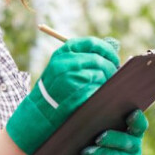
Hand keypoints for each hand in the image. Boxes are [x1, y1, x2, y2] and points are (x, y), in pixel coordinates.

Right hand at [6, 37, 118, 154]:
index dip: (107, 50)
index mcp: (63, 52)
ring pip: (100, 75)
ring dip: (105, 81)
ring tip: (102, 86)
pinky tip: (95, 95)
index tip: (113, 58)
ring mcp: (69, 79)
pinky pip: (97, 89)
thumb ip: (86, 55)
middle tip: (113, 74)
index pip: (92, 43)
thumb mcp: (65, 65)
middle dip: (110, 67)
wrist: (40, 111)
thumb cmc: (56, 87)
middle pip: (98, 60)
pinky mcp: (75, 94)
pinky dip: (100, 92)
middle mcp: (65, 63)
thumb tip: (114, 46)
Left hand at [55, 109, 147, 154]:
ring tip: (84, 152)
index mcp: (132, 132)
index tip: (132, 114)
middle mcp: (133, 148)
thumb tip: (79, 96)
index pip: (140, 126)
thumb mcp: (94, 127)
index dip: (138, 120)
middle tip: (98, 138)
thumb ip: (92, 114)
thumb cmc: (91, 141)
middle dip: (113, 139)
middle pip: (127, 142)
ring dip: (98, 154)